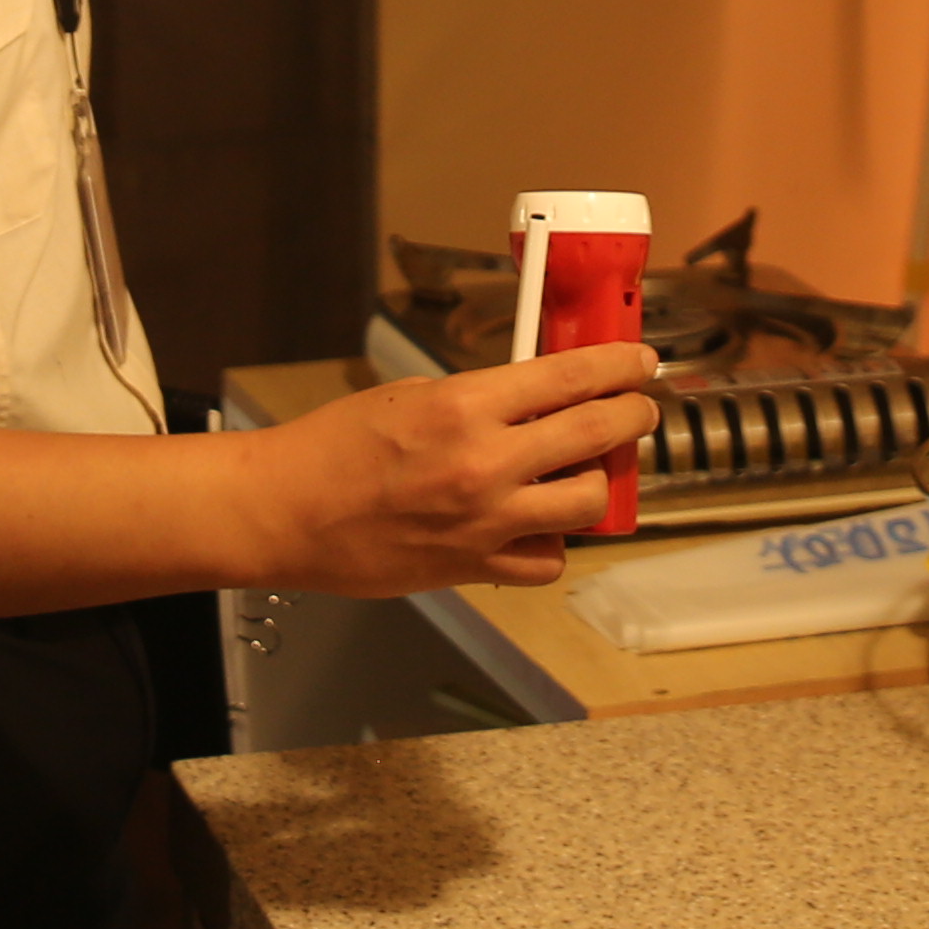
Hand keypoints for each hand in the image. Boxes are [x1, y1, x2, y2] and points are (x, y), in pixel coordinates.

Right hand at [243, 345, 660, 593]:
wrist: (286, 511)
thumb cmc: (333, 446)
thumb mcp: (411, 394)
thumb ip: (478, 399)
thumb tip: (535, 399)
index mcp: (466, 405)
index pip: (572, 376)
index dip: (620, 365)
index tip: (642, 362)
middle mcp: (485, 462)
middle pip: (597, 433)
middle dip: (632, 416)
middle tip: (638, 410)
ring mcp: (485, 521)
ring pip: (587, 503)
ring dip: (600, 482)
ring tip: (588, 471)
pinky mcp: (472, 566)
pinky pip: (547, 561)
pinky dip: (552, 543)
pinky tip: (538, 526)